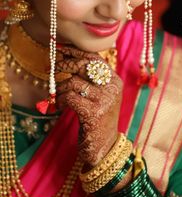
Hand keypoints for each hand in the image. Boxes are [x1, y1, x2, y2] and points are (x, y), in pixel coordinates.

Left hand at [56, 46, 122, 166]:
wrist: (104, 147)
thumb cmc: (98, 118)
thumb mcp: (100, 95)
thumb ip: (90, 79)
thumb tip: (67, 57)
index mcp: (115, 81)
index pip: (95, 58)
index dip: (76, 51)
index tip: (61, 49)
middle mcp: (112, 88)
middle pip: (83, 66)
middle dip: (64, 65)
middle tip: (52, 67)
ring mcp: (104, 100)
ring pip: (73, 82)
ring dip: (60, 88)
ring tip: (58, 96)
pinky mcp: (94, 113)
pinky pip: (69, 97)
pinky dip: (60, 100)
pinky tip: (59, 106)